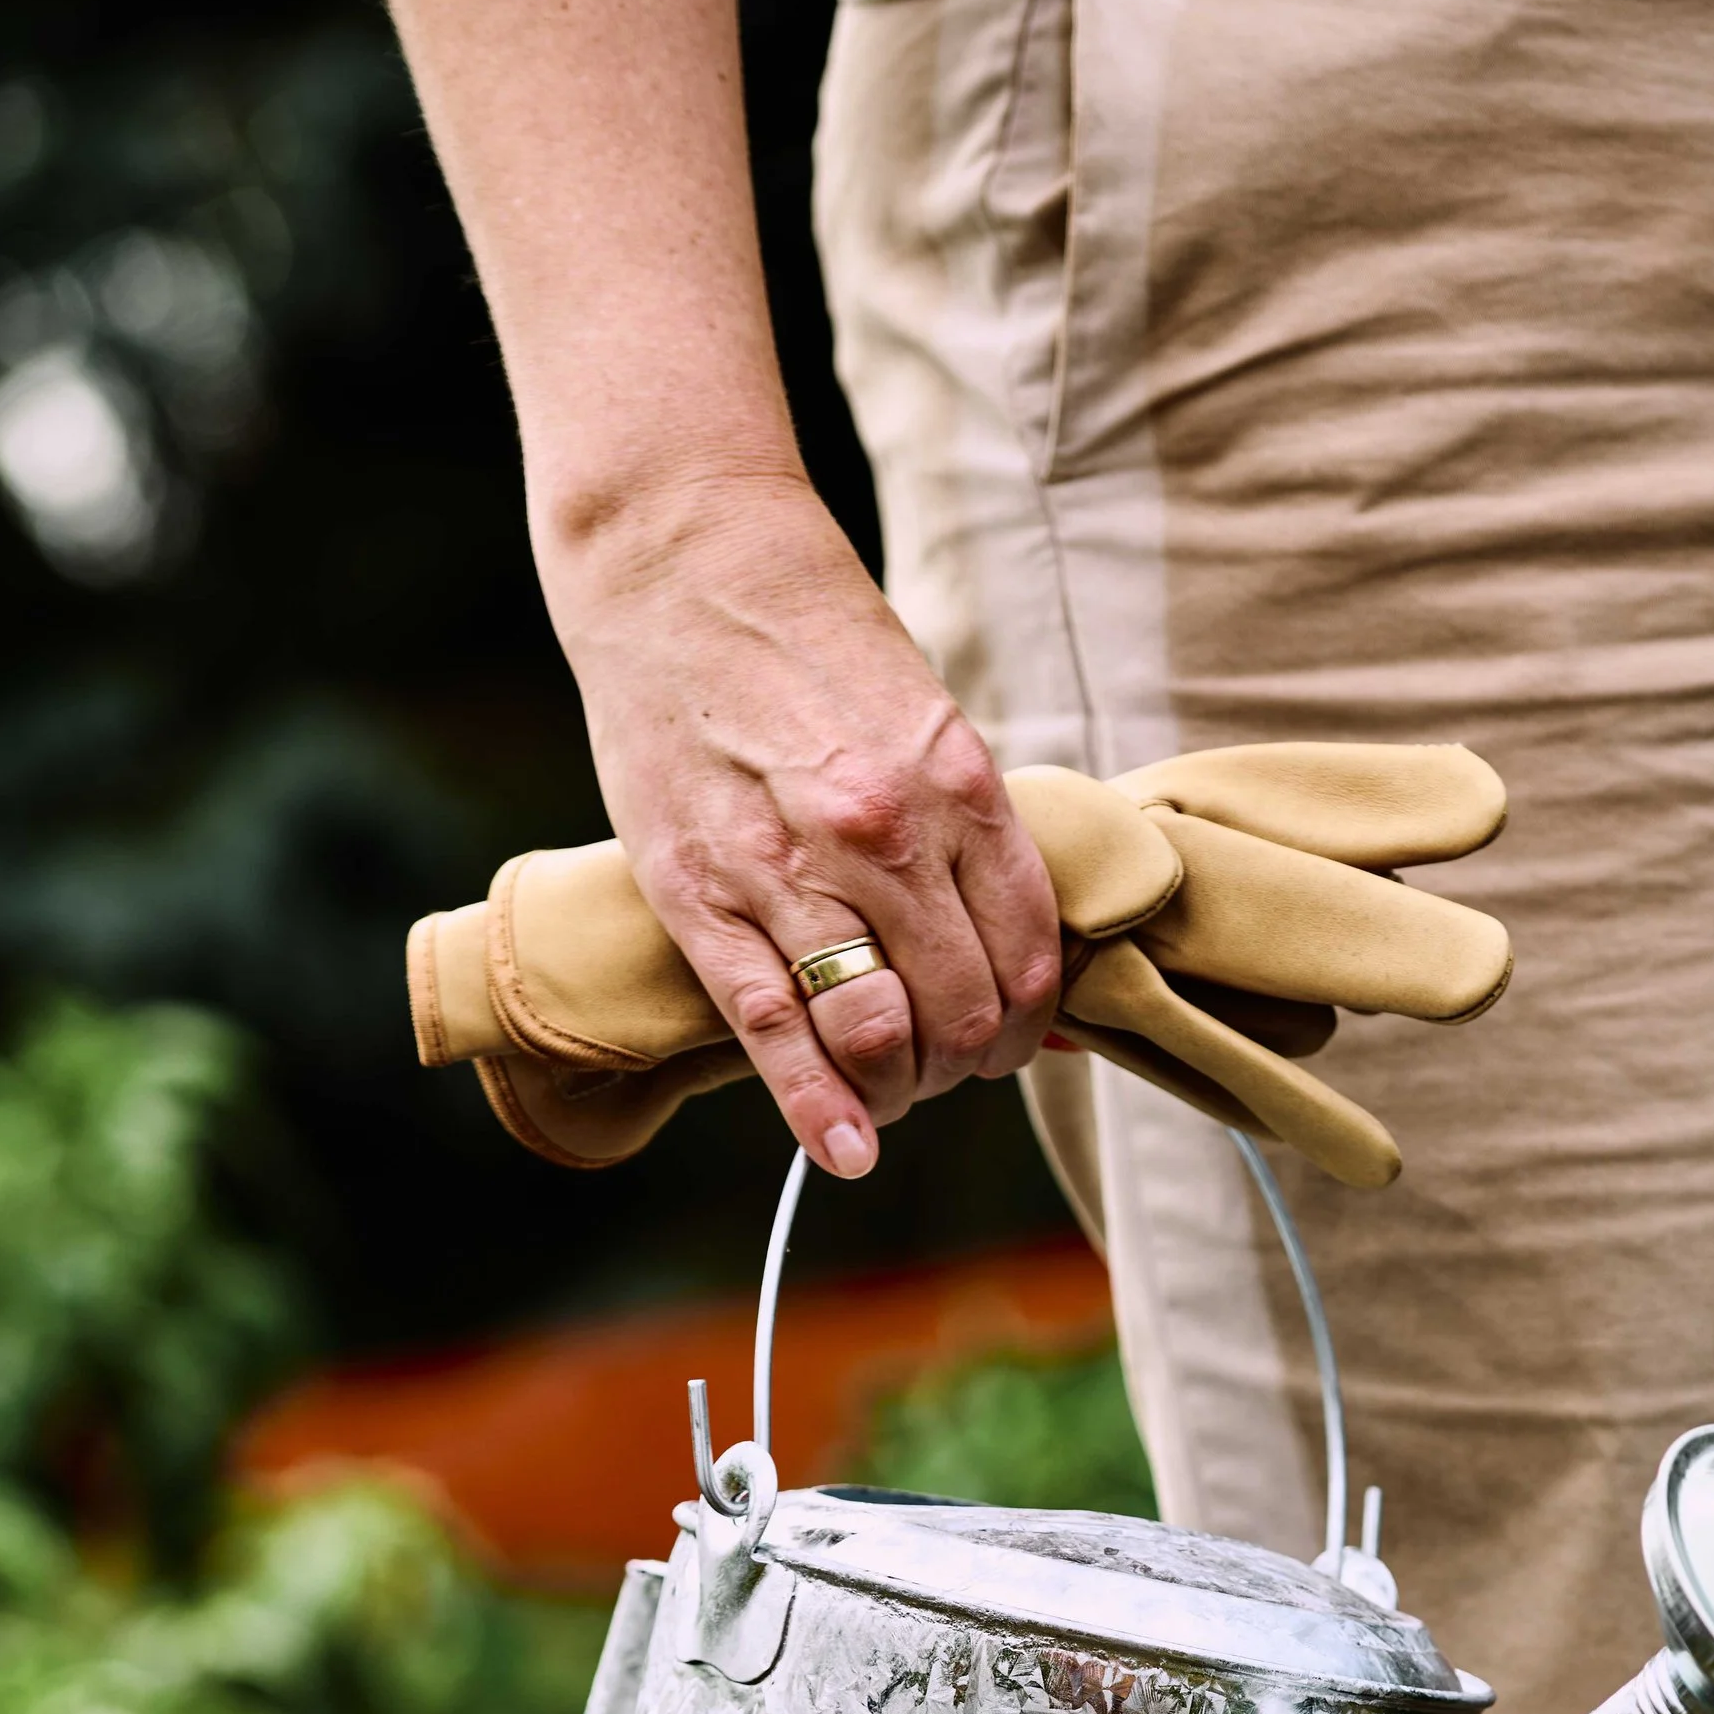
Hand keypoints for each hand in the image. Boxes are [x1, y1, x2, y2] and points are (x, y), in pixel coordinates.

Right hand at [540, 466, 1062, 1176]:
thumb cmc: (814, 643)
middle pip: (963, 1014)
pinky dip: (818, 1110)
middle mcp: (886, 834)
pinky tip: (843, 1151)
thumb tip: (1020, 955)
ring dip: (899, 1089)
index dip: (1027, 1026)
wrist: (683, 561)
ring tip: (888, 1087)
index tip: (1005, 1039)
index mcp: (959, 785)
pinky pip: (776, 1034)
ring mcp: (791, 869)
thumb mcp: (928, 722)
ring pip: (881, 1037)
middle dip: (964, 1065)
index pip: (1030, 958)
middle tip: (944, 1066)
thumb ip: (970, 834)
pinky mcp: (703, 895)